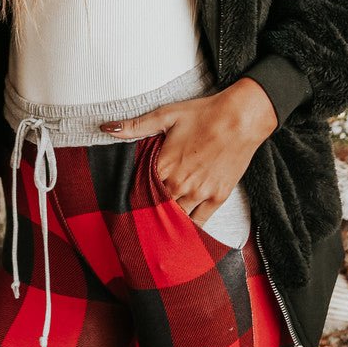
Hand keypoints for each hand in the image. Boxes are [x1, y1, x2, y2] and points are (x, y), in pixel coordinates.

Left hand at [99, 76, 277, 225]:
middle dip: (149, 213)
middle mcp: (180, 184)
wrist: (241, 118)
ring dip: (167, 222)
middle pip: (157, 208)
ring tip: (158, 229)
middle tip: (139, 223)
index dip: (133, 198)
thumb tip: (106, 128)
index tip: (126, 204)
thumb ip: (135, 126)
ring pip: (177, 218)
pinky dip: (189, 228)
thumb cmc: (204, 114)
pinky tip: (181, 232)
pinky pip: (200, 221)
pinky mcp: (218, 197)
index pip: (140, 191)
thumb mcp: (166, 115)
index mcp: (164, 165)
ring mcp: (200, 193)